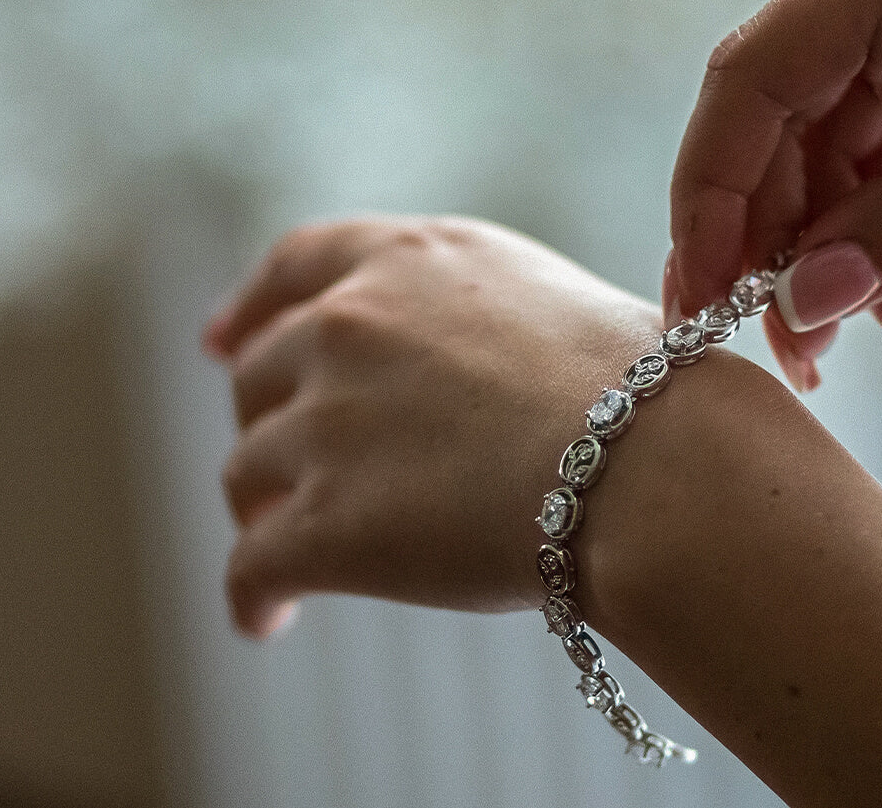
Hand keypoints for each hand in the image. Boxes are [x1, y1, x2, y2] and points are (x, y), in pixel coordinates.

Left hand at [203, 216, 664, 634]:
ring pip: (248, 473)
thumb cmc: (653, 399)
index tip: (222, 343)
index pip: (298, 266)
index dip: (251, 309)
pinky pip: (253, 567)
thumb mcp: (555, 305)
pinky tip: (269, 621)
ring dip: (265, 513)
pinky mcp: (326, 524)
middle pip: (262, 377)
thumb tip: (464, 383)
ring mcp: (329, 424)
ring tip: (298, 563)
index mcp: (412, 261)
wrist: (659, 470)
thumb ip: (478, 323)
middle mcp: (351, 325)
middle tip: (293, 476)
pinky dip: (254, 597)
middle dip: (271, 425)